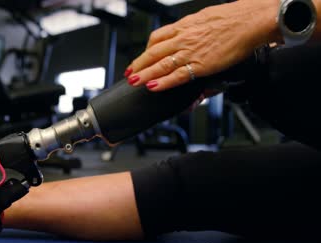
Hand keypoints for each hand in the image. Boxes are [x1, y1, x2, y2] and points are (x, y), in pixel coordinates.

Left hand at [125, 0, 279, 91]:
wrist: (252, 20)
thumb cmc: (235, 17)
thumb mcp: (206, 17)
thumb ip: (194, 28)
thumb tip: (190, 31)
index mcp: (185, 25)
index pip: (157, 37)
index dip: (146, 49)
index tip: (141, 56)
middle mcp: (183, 38)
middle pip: (153, 52)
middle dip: (139, 64)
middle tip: (130, 72)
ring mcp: (190, 52)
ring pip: (160, 65)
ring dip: (144, 74)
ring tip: (134, 81)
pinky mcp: (200, 64)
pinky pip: (176, 75)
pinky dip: (162, 82)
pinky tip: (153, 86)